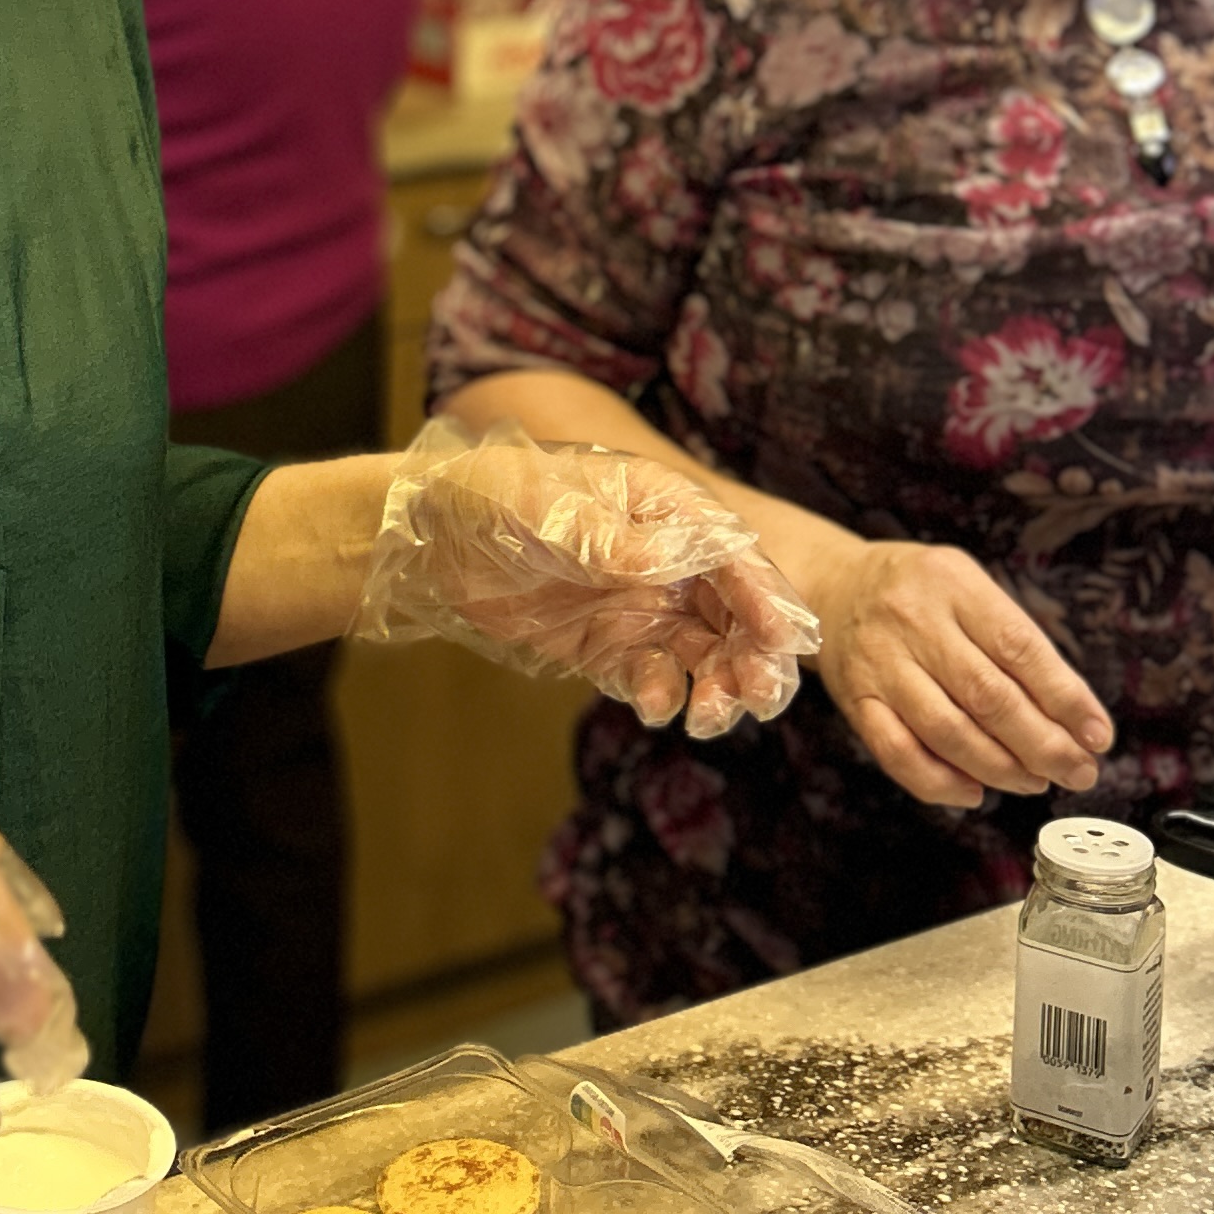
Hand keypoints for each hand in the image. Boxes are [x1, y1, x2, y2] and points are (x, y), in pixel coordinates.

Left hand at [353, 421, 818, 737]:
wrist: (430, 539)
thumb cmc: (494, 496)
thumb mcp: (555, 509)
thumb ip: (616, 539)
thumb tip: (674, 562)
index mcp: (664, 509)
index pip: (733, 555)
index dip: (763, 597)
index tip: (783, 642)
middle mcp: (664, 560)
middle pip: (733, 613)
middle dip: (754, 656)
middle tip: (756, 697)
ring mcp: (637, 605)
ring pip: (702, 654)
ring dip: (717, 685)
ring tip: (708, 716)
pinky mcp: (607, 646)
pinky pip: (652, 676)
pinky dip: (664, 695)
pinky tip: (659, 706)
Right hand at [806, 532, 1114, 810]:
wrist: (834, 590)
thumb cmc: (919, 593)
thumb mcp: (968, 586)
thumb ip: (1013, 639)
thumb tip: (1073, 712)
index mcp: (953, 584)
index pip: (1020, 647)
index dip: (1065, 698)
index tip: (1098, 735)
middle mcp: (913, 621)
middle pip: (987, 696)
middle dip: (1043, 744)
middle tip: (1078, 771)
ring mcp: (880, 665)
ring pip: (947, 731)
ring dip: (1002, 768)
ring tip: (1037, 781)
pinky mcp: (856, 702)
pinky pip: (898, 754)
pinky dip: (941, 783)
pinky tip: (975, 792)